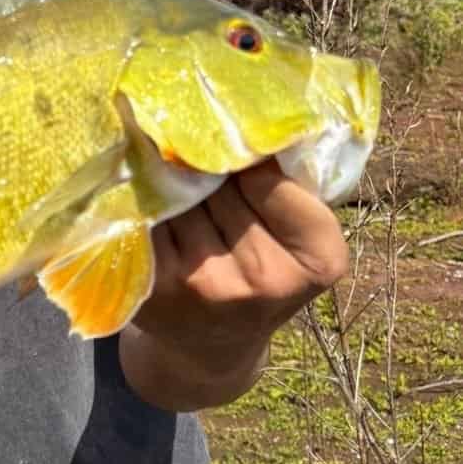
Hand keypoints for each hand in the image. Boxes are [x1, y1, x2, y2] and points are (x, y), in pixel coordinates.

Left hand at [123, 160, 349, 409]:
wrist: (214, 349)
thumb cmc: (263, 275)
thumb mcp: (301, 241)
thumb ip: (290, 189)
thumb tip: (245, 114)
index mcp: (318, 259)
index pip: (271, 178)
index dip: (247, 152)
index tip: (233, 135)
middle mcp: (264, 279)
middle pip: (222, 184)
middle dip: (208, 162)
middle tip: (197, 145)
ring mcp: (206, 285)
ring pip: (181, 195)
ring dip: (173, 176)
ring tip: (171, 167)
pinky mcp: (156, 287)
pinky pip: (147, 218)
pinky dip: (144, 200)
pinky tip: (145, 191)